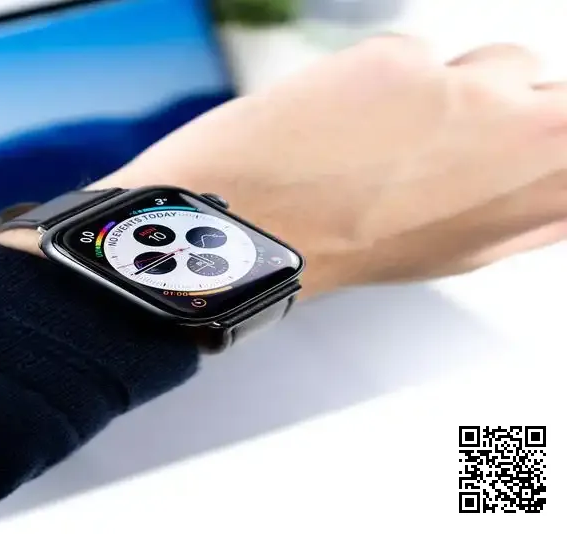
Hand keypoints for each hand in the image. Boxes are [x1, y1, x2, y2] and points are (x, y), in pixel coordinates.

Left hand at [93, 35, 566, 297]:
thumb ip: (522, 209)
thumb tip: (552, 183)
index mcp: (540, 194)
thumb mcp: (456, 251)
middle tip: (451, 144)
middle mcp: (519, 136)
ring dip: (448, 89)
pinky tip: (347, 117)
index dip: (553, 140)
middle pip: (548, 89)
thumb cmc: (343, 250)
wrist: (246, 230)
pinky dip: (385, 78)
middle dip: (510, 109)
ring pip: (488, 63)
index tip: (533, 144)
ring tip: (389, 136)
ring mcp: (461, 90)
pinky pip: (412, 52)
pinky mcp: (398, 58)